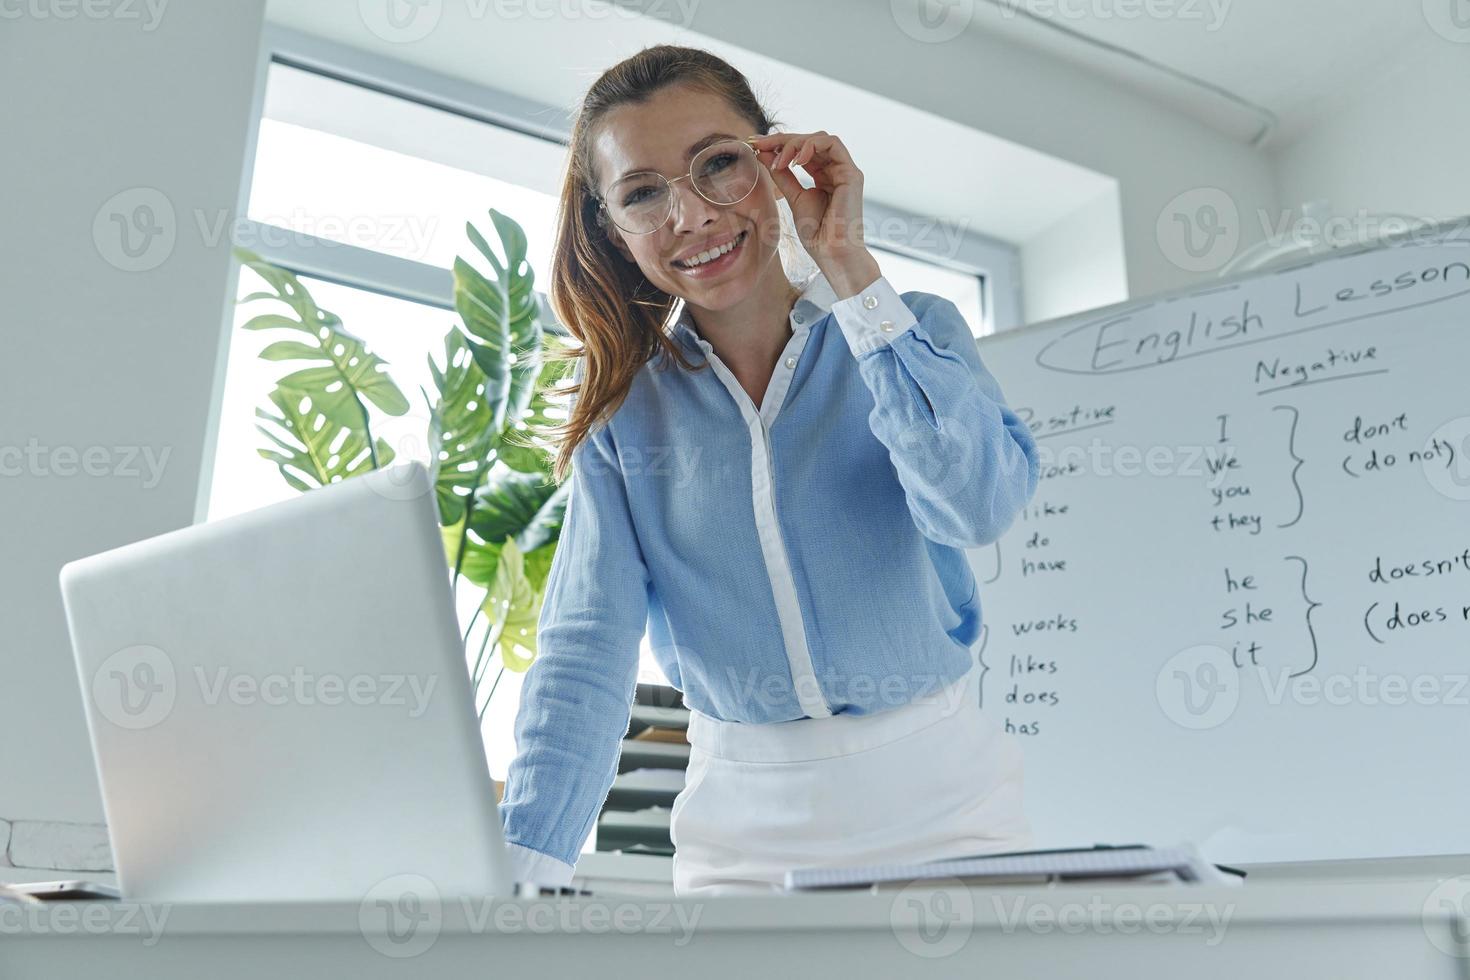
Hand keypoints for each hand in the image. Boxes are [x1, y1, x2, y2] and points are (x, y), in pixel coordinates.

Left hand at [750, 131, 871, 272]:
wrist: (831, 252)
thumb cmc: (816, 233)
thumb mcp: (792, 197)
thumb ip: (781, 174)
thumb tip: (763, 152)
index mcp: (824, 176)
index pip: (802, 150)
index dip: (779, 144)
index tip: (756, 145)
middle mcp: (836, 170)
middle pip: (810, 140)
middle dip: (783, 140)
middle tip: (760, 145)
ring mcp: (845, 171)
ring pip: (820, 138)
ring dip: (795, 143)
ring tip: (779, 160)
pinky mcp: (851, 173)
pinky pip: (832, 144)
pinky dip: (811, 145)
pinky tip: (795, 161)